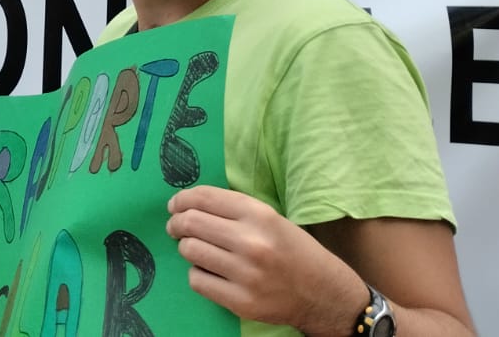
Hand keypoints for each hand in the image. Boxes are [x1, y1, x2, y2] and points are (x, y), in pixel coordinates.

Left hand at [166, 185, 364, 333]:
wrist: (324, 294)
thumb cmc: (293, 250)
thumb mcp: (270, 218)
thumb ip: (233, 209)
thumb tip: (188, 204)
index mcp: (259, 215)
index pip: (204, 197)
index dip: (181, 199)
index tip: (175, 205)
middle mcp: (251, 242)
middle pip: (191, 222)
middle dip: (176, 223)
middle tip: (175, 227)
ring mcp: (246, 274)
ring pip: (190, 250)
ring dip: (187, 248)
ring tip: (196, 249)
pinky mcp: (241, 301)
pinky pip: (197, 280)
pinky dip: (198, 274)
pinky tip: (210, 272)